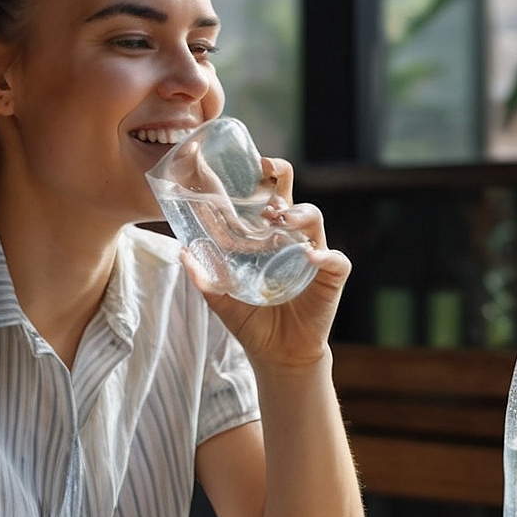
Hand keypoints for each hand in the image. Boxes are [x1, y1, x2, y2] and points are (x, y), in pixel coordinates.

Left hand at [181, 157, 349, 370]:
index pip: (266, 197)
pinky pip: (335, 259)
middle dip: (282, 177)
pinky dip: (325, 256)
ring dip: (298, 215)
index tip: (250, 163)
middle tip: (266, 170)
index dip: (261, 177)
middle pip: (291, 196)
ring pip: (314, 221)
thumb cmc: (253, 320)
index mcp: (268, 237)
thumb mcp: (222, 299)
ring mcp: (314, 255)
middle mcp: (292, 240)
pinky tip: (311, 257)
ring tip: (281, 219)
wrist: (278, 353)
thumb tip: (182, 251)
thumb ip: (205, 277)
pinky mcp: (331, 277)